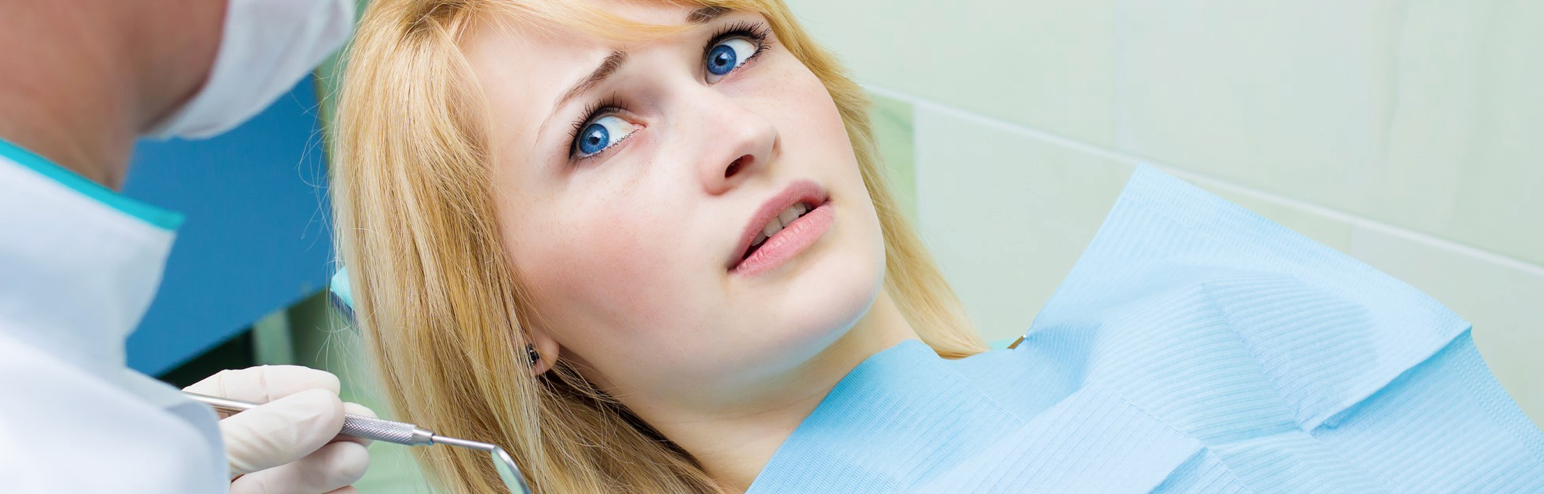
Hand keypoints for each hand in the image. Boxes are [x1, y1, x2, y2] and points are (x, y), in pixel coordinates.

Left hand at [184, 366, 373, 493]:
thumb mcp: (205, 456)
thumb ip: (260, 433)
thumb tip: (326, 406)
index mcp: (184, 429)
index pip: (235, 393)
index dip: (285, 386)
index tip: (328, 387)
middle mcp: (212, 456)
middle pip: (273, 433)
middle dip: (321, 427)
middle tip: (361, 425)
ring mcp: (232, 487)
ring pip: (286, 471)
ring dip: (328, 463)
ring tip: (355, 460)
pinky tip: (344, 490)